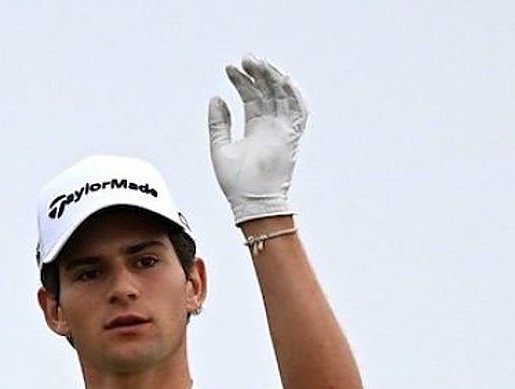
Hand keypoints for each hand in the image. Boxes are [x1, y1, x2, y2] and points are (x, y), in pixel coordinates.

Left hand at [208, 55, 307, 224]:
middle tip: (247, 59)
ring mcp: (282, 131)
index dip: (241, 81)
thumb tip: (216, 97)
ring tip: (259, 63)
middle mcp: (270, 127)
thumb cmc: (235, 182)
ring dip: (273, 78)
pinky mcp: (291, 138)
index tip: (229, 68)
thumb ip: (218, 122)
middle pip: (268, 92)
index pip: (251, 96)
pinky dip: (293, 94)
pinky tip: (282, 79)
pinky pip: (298, 112)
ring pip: (282, 97)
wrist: (251, 203)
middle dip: (258, 73)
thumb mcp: (220, 146)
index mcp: (254, 128)